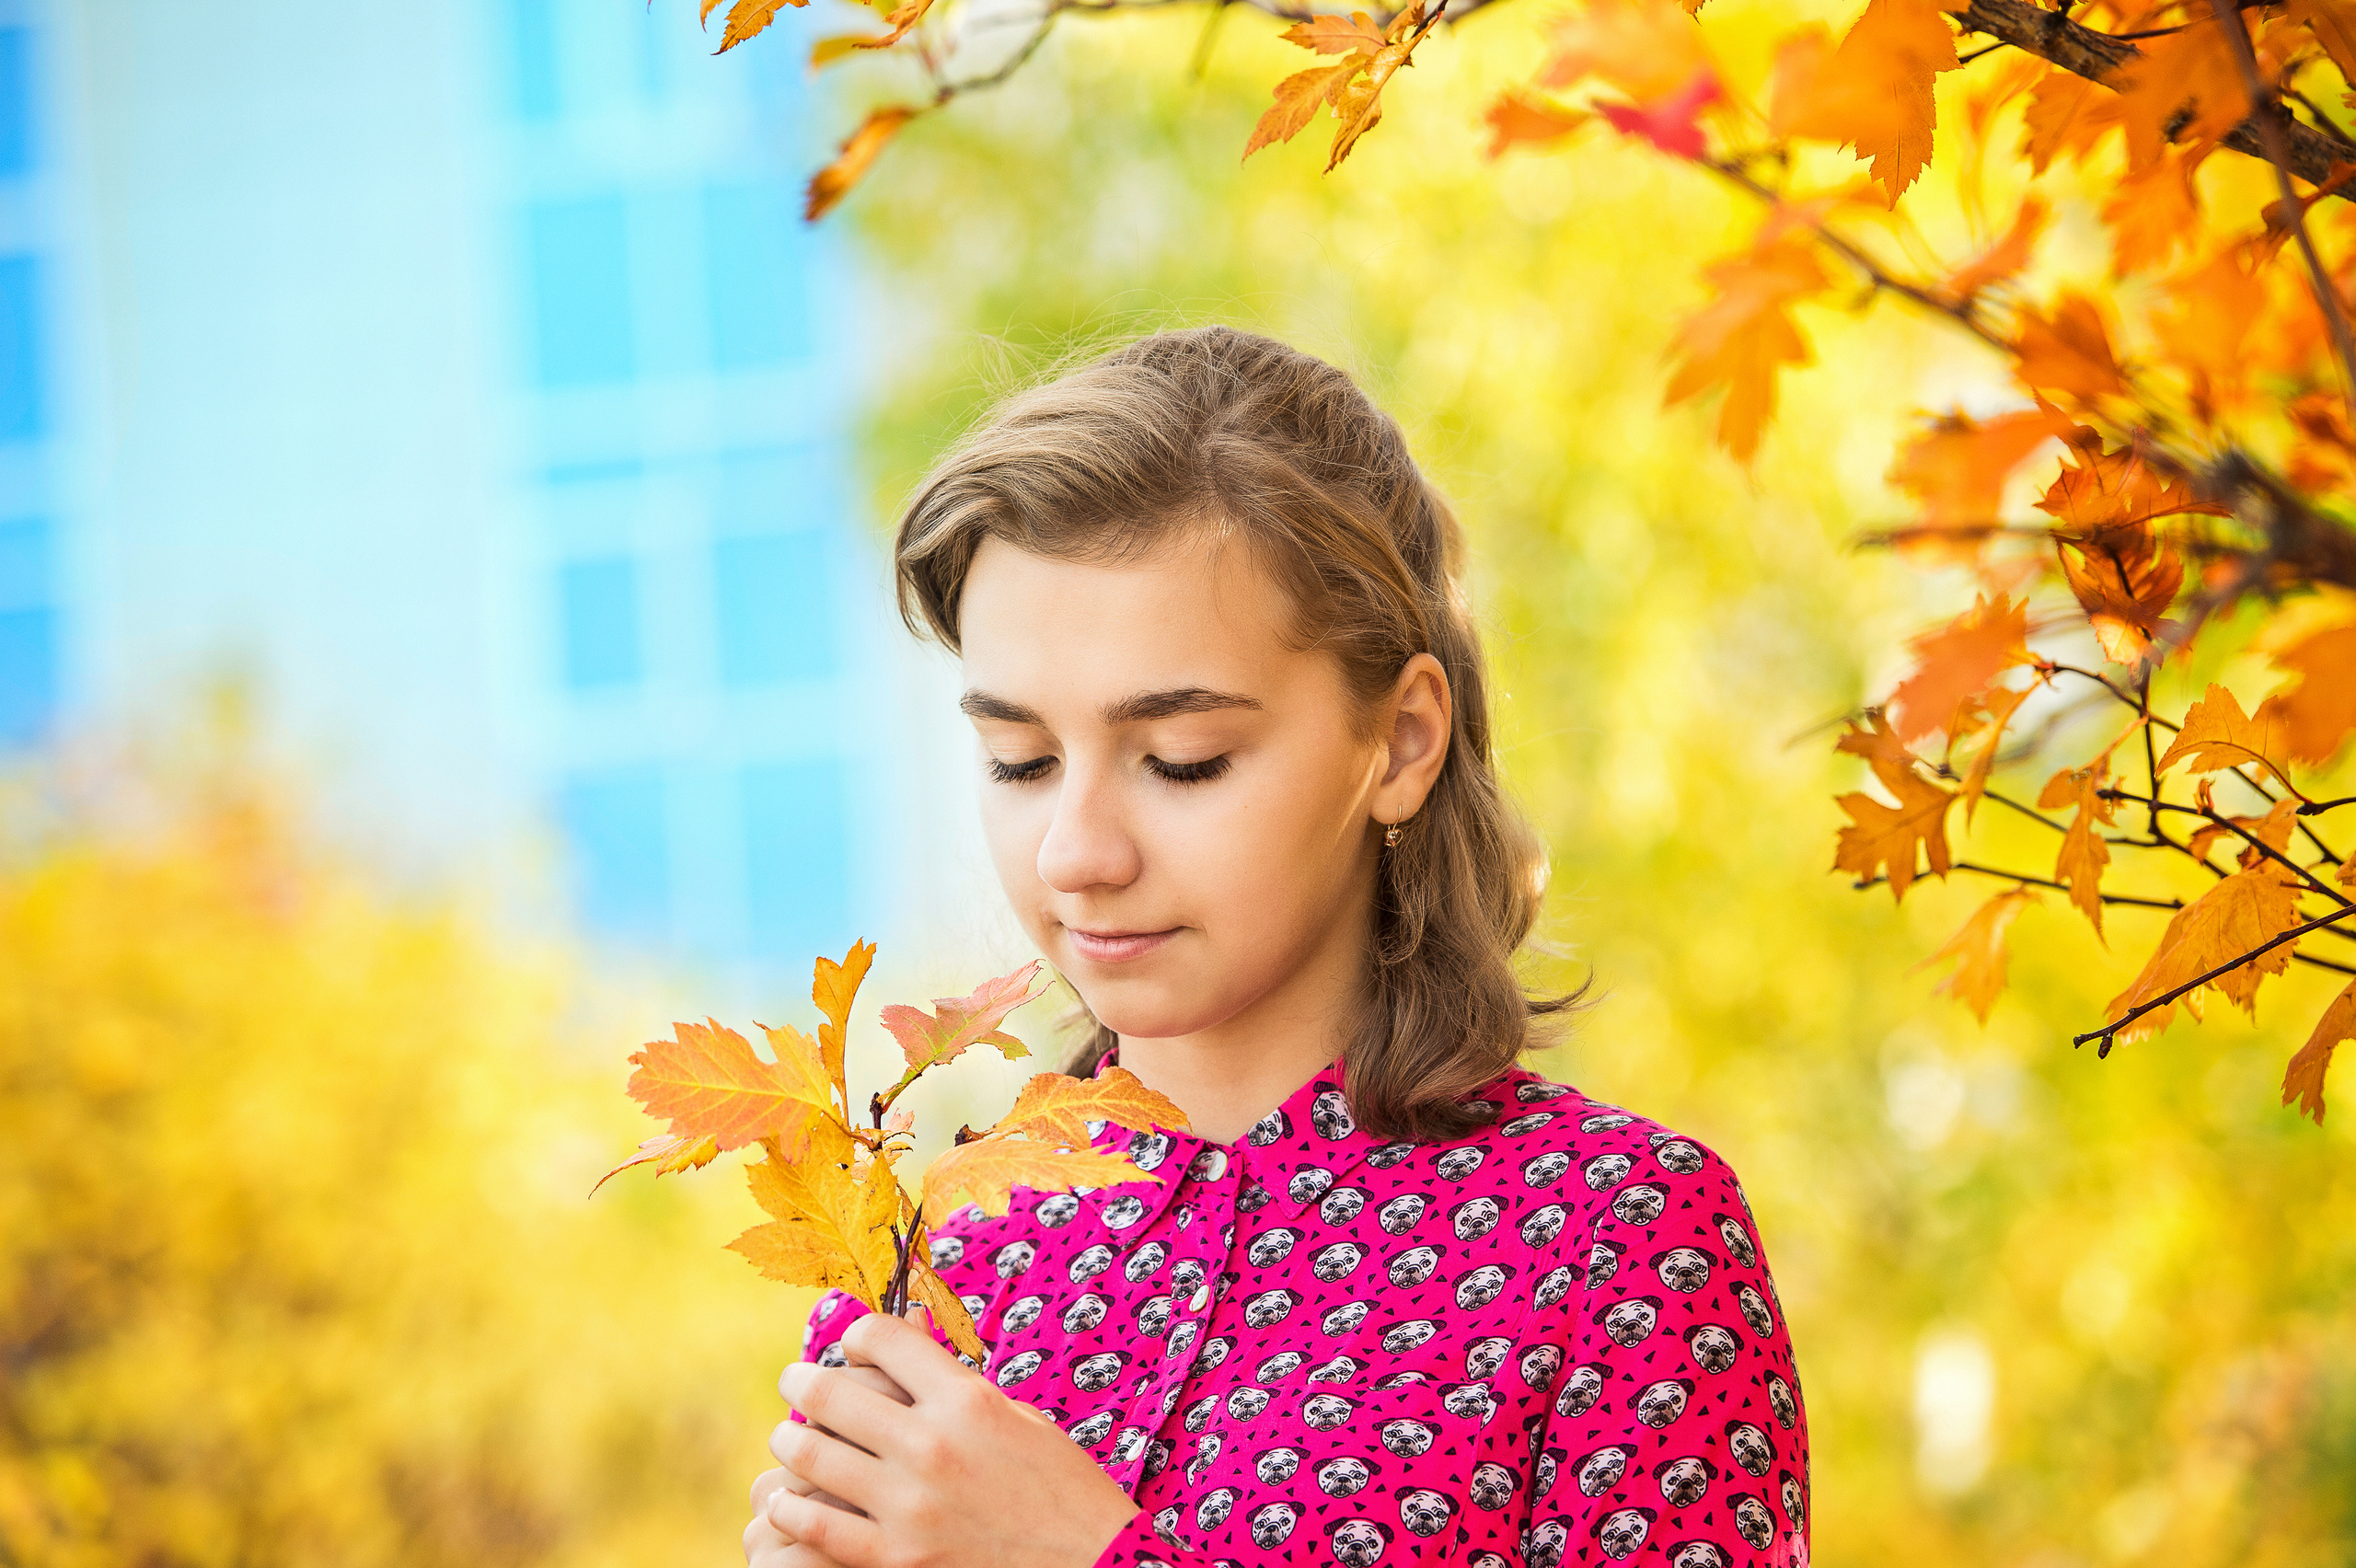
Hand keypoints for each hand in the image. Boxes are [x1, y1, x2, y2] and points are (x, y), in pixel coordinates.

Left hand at [760, 1310, 1142, 1567]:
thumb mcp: (1017, 1416)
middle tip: (792, 1382)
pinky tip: (788, 1497)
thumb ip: (955, 1384)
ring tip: (788, 1438)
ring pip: (810, 1456)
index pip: (882, 1337)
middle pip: (830, 1393)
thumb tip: (904, 1339)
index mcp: (966, 1398)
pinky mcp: (896, 1557)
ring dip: (789, 1440)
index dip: (857, 1334)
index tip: (853, 1345)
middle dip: (800, 1381)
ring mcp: (909, 1504)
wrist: (1091, 1566)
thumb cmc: (1059, 1486)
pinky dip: (791, 1506)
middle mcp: (931, 1444)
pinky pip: (816, 1525)